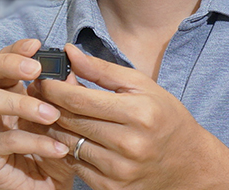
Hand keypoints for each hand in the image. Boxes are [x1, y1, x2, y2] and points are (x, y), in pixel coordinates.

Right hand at [0, 39, 75, 189]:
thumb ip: (65, 95)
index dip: (15, 49)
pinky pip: (5, 140)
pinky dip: (34, 141)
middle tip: (36, 70)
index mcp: (3, 92)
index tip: (36, 45)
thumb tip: (72, 66)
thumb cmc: (52, 156)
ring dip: (24, 104)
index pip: (0, 60)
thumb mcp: (64, 121)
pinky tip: (58, 148)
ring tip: (53, 115)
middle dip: (8, 63)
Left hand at [41, 45, 228, 189]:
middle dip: (49, 106)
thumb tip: (69, 52)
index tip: (43, 80)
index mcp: (138, 114)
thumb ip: (103, 70)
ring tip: (52, 114)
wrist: (188, 164)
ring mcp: (119, 170)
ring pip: (68, 144)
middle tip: (40, 94)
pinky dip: (68, 149)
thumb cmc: (165, 118)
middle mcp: (129, 144)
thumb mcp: (142, 87)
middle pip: (71, 121)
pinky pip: (76, 165)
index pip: (80, 99)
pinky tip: (70, 137)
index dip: (54, 88)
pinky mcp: (112, 187)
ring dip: (55, 128)